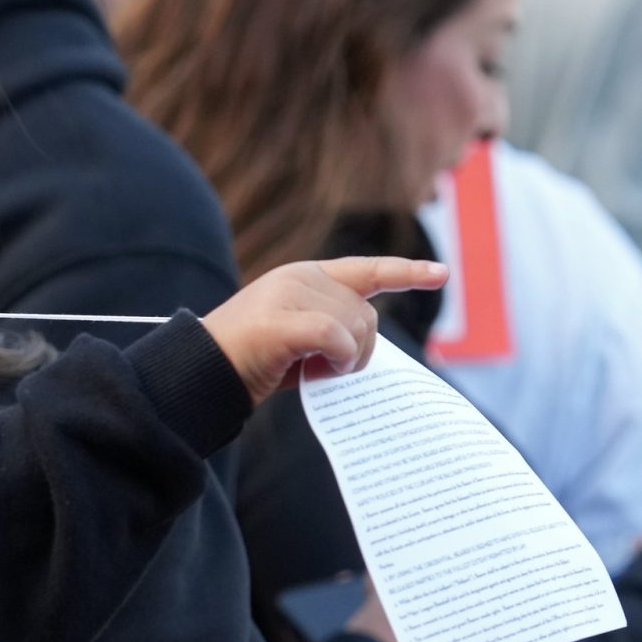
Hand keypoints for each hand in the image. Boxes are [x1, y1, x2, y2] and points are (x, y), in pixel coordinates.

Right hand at [202, 256, 448, 404]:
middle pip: (367, 313)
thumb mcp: (296, 337)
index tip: (440, 274)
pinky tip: (313, 370)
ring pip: (355, 326)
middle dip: (358, 349)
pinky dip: (336, 359)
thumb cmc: (250, 360)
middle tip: (321, 369)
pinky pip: (336, 338)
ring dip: (344, 359)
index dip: (405, 272)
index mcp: (303, 276)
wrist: (201, 372)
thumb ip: (329, 327)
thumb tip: (363, 340)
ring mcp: (288, 296)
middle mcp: (299, 278)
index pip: (365, 270)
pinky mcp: (281, 322)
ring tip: (308, 370)